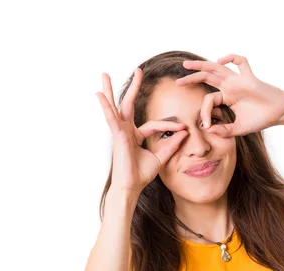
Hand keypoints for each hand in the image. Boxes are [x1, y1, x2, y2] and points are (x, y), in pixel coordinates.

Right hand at [96, 68, 188, 196]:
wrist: (131, 187)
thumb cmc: (141, 175)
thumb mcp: (160, 158)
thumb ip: (171, 145)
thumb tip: (185, 132)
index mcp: (135, 135)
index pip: (155, 124)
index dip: (170, 125)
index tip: (183, 127)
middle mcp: (126, 131)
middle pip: (128, 105)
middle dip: (134, 87)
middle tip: (138, 70)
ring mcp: (120, 132)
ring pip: (115, 107)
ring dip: (110, 90)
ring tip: (104, 75)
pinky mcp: (117, 135)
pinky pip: (111, 118)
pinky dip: (105, 106)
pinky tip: (99, 94)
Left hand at [176, 54, 283, 137]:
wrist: (279, 113)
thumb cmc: (260, 119)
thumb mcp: (238, 128)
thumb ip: (223, 130)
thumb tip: (207, 129)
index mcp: (226, 97)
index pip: (208, 99)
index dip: (204, 112)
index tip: (205, 124)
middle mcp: (230, 86)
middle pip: (207, 77)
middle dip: (192, 78)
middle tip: (178, 81)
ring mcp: (238, 80)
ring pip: (217, 68)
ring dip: (201, 65)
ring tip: (186, 64)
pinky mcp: (249, 78)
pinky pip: (241, 62)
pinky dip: (232, 58)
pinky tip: (221, 60)